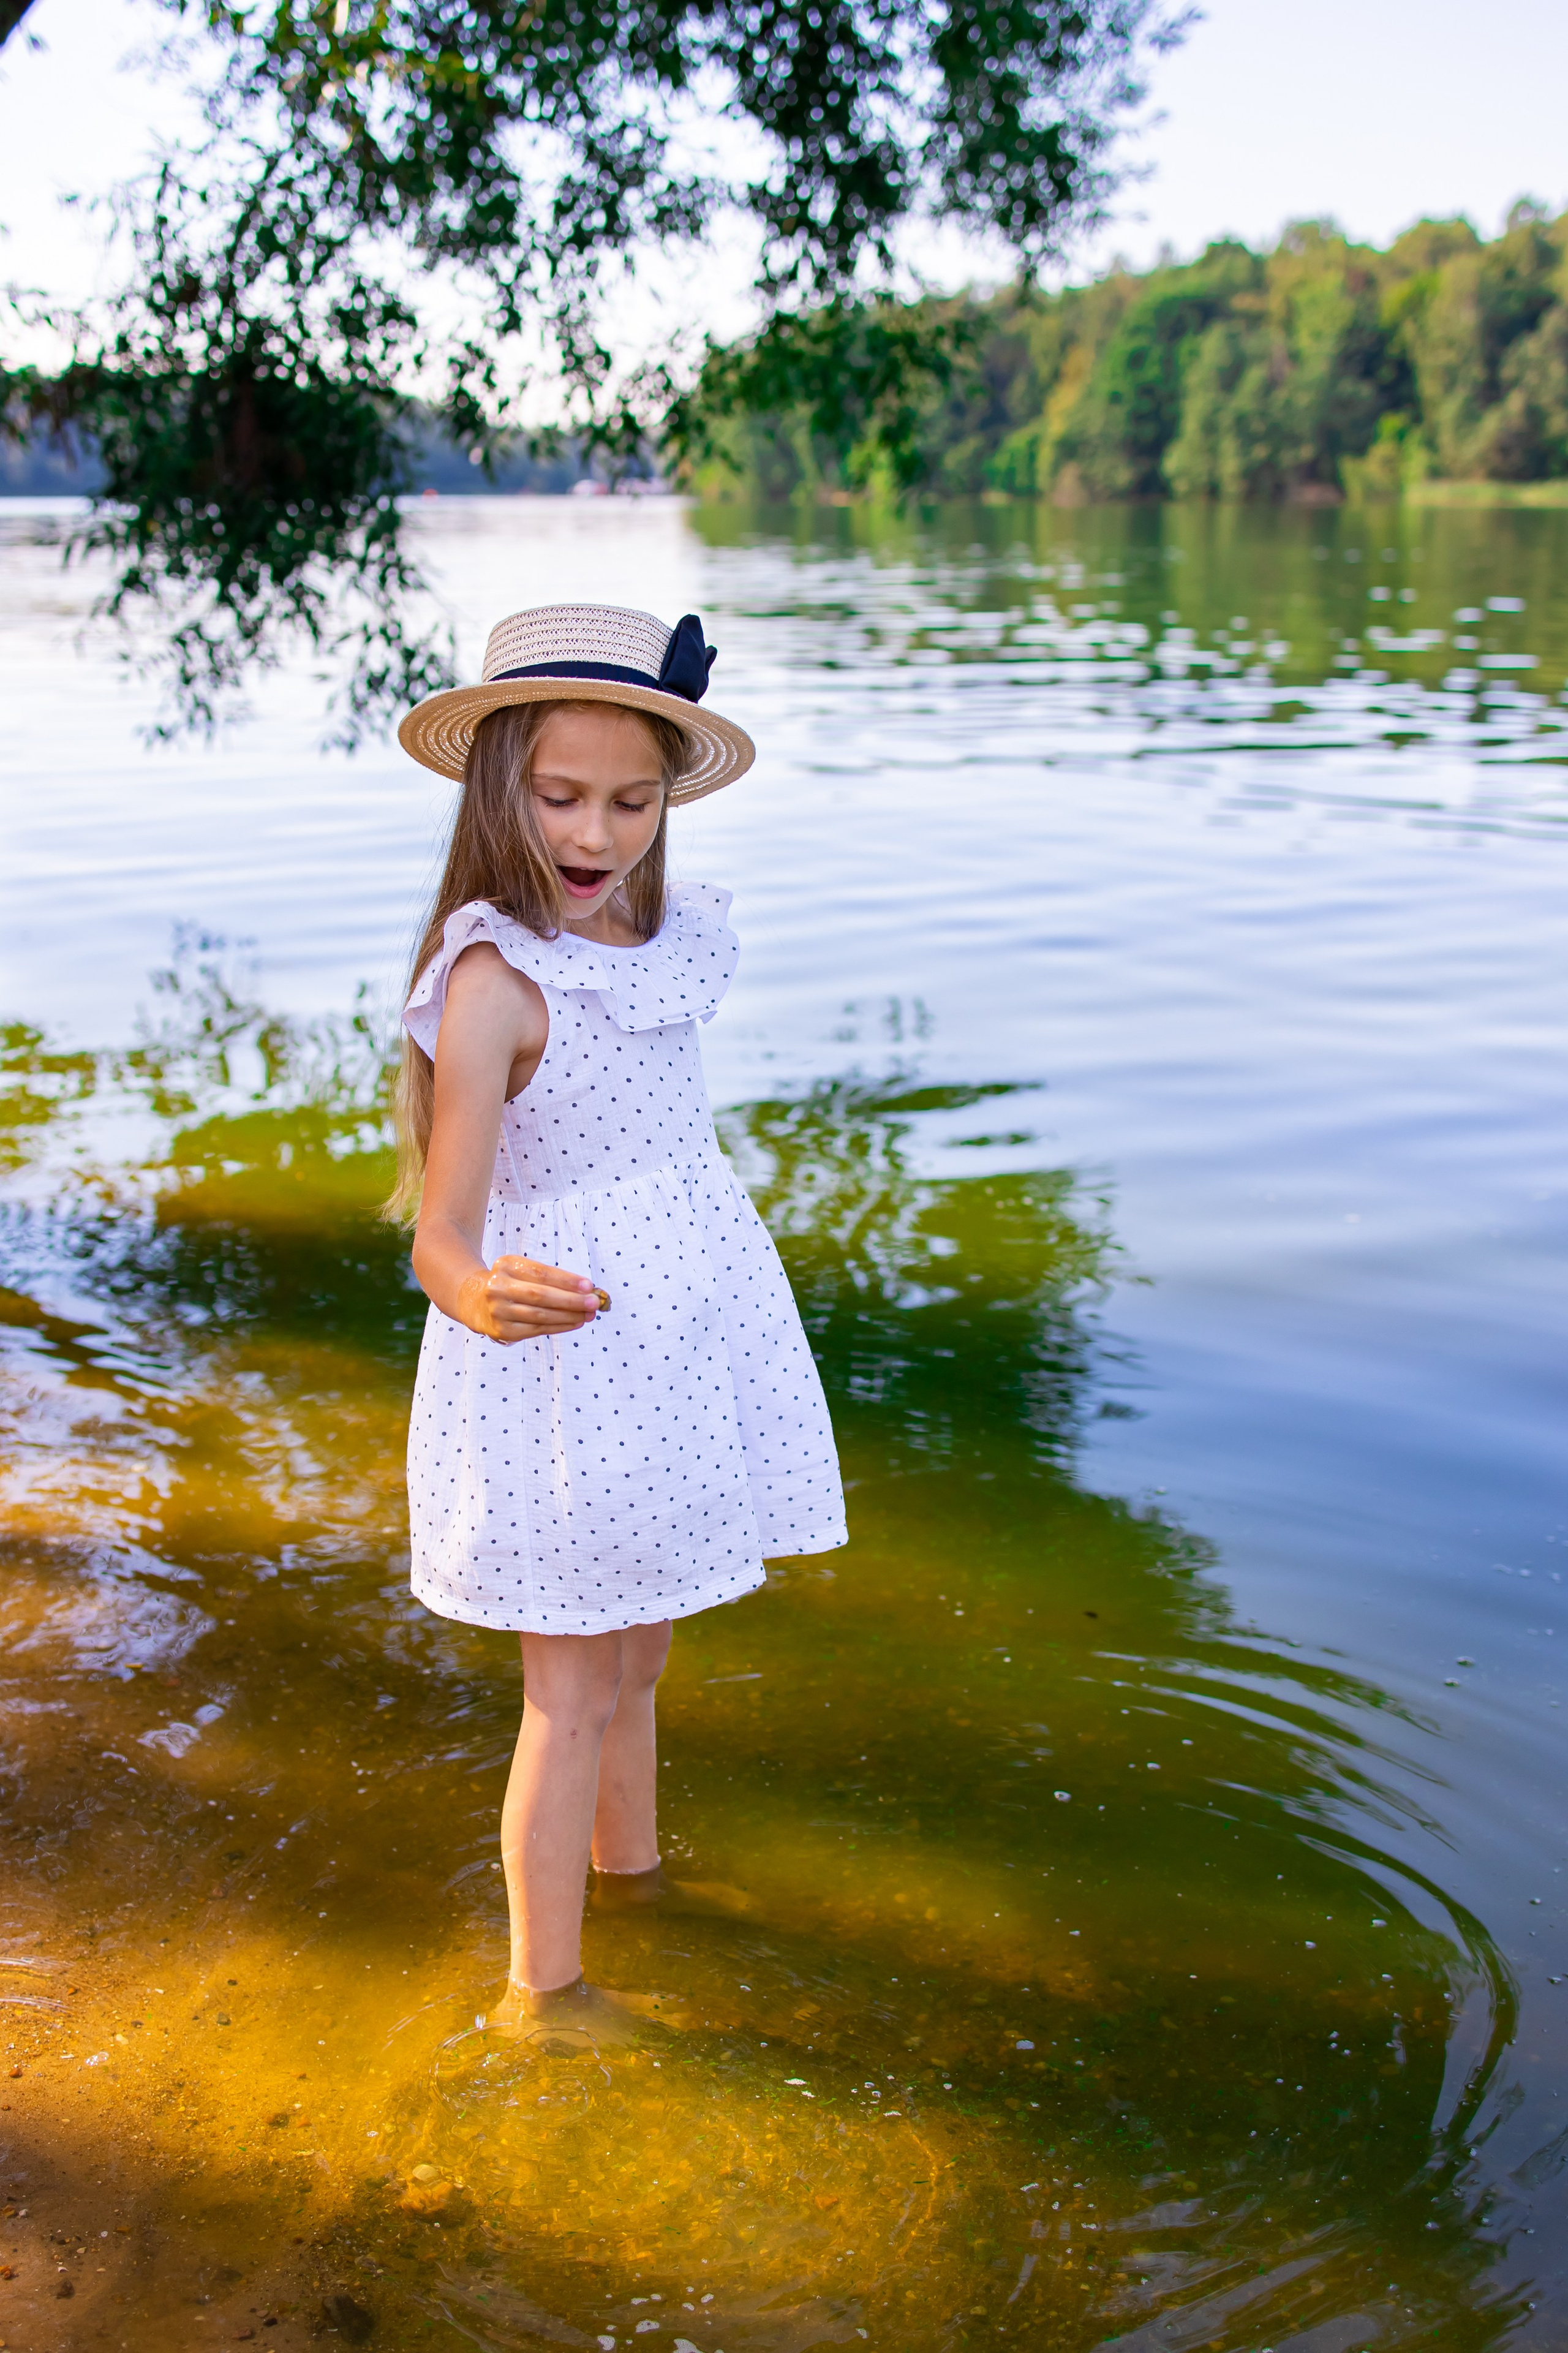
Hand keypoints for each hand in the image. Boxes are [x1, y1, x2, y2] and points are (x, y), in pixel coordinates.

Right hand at [459, 1254, 599, 1343]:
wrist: (477, 1302)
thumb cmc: (512, 1284)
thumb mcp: (524, 1271)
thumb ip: (552, 1279)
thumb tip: (587, 1290)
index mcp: (506, 1265)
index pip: (541, 1273)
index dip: (566, 1280)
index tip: (589, 1285)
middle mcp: (498, 1287)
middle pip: (541, 1295)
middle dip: (571, 1300)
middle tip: (594, 1302)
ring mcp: (498, 1311)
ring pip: (540, 1315)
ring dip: (569, 1316)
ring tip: (589, 1315)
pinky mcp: (502, 1330)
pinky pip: (537, 1329)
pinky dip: (559, 1326)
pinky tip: (575, 1323)